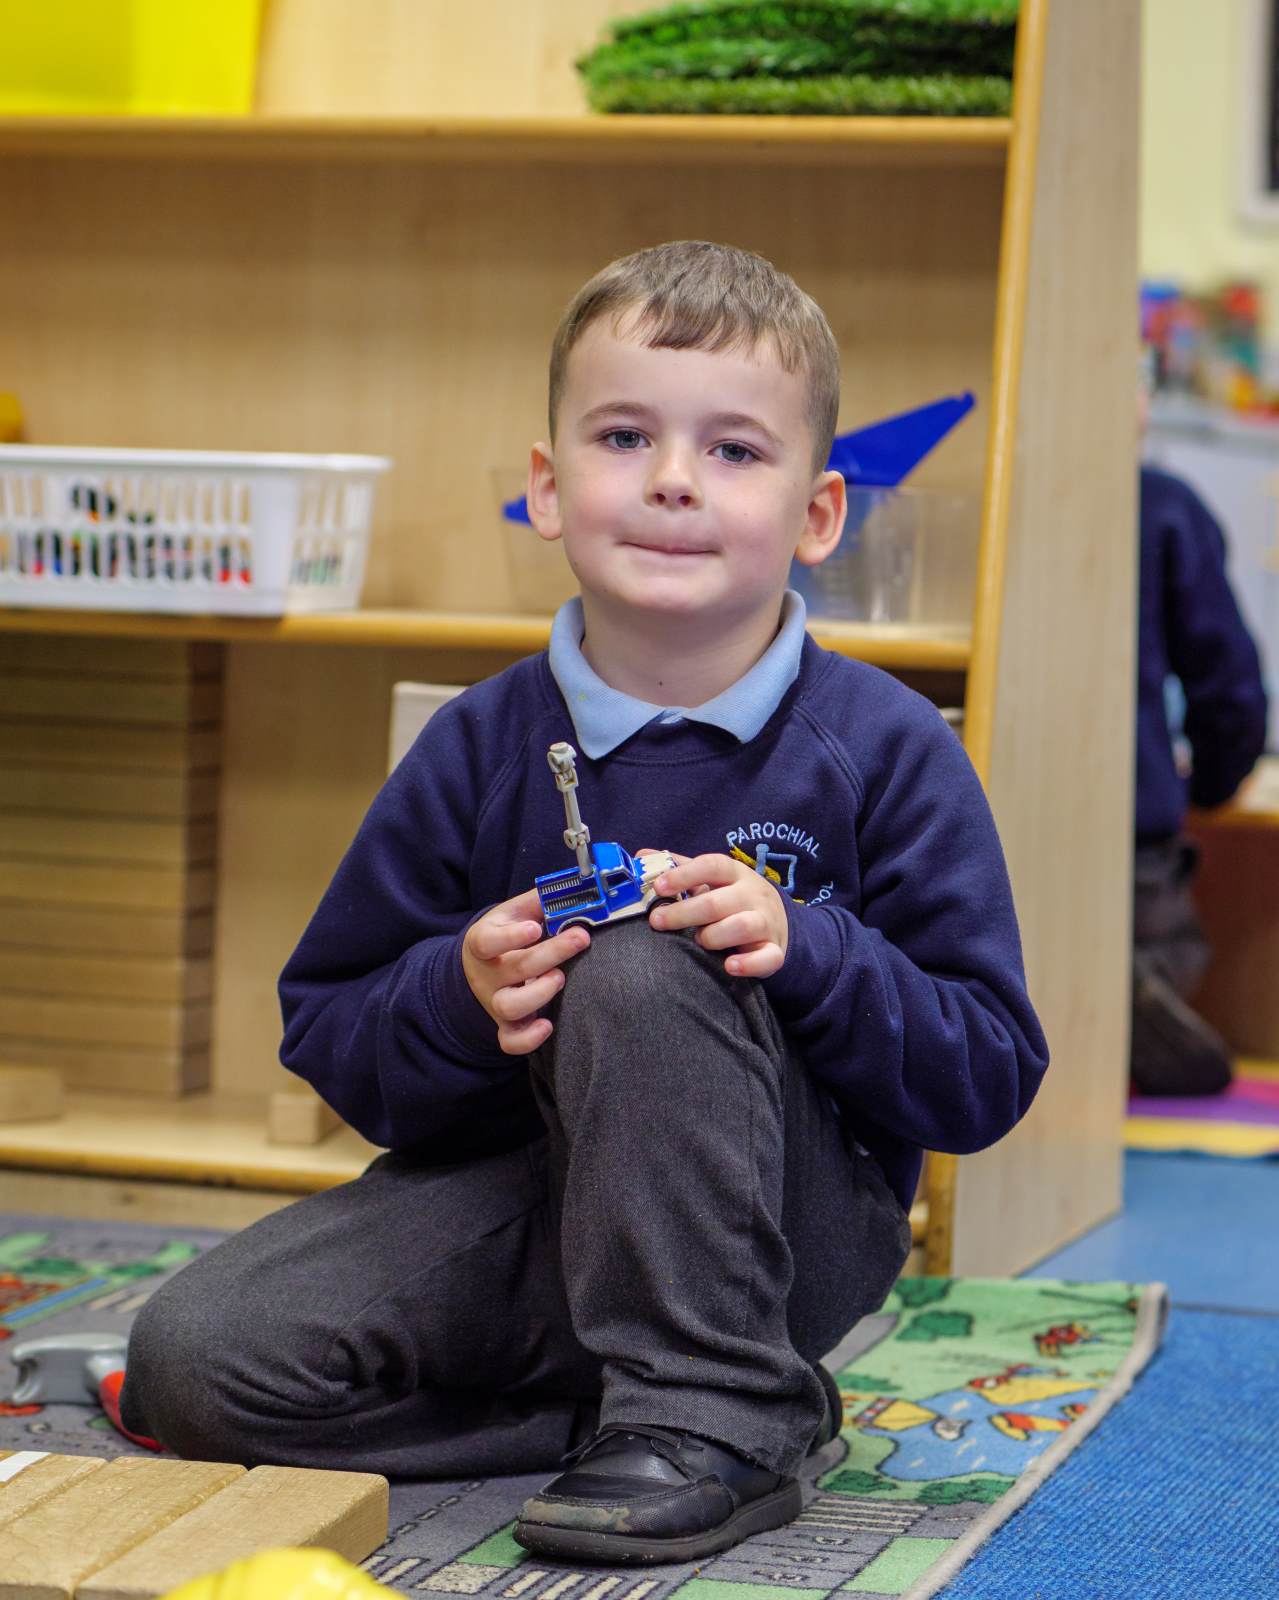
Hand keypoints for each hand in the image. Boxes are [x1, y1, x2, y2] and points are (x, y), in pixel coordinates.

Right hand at [462, 887, 590, 1054]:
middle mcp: (487, 975)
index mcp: (483, 942)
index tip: (534, 928)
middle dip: (551, 953)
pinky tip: (547, 1026)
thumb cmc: (503, 935)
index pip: (488, 941)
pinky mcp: (505, 1025)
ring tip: (560, 978)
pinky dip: (528, 1040)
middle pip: (514, 968)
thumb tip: (577, 885)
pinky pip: (510, 1041)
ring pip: (510, 1007)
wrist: (477, 969)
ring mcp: (495, 1001)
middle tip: (580, 938)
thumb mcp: (512, 913)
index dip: (510, 937)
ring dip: (539, 993)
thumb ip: (539, 901)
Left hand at [647, 852, 788, 978]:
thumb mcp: (711, 879)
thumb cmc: (732, 897)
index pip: (711, 866)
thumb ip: (679, 867)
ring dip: (713, 936)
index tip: (658, 887)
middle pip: (718, 902)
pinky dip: (748, 964)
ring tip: (699, 941)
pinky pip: (767, 958)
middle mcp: (752, 895)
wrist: (777, 919)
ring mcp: (766, 922)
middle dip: (684, 913)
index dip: (684, 875)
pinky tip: (729, 966)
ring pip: (742, 926)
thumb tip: (641, 856)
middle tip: (657, 921)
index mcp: (735, 873)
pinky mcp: (775, 950)